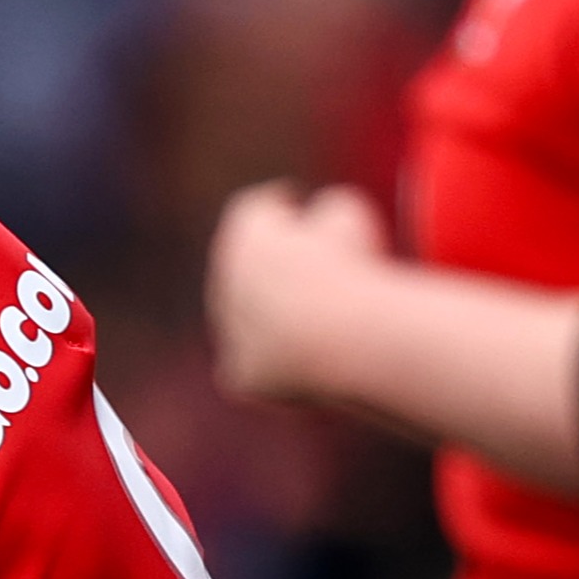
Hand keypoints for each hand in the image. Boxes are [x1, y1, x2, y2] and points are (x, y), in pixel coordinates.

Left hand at [207, 181, 390, 402]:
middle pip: (248, 266)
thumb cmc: (352, 268)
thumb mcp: (350, 215)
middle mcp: (225, 275)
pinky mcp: (238, 373)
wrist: (340, 338)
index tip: (298, 205)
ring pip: (248, 318)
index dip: (282, 206)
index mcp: (247, 229)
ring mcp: (228, 328)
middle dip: (276, 265)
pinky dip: (276, 362)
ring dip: (274, 315)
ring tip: (321, 320)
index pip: (259, 210)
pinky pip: (256, 364)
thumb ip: (330, 208)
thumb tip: (324, 220)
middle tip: (315, 270)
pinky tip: (308, 361)